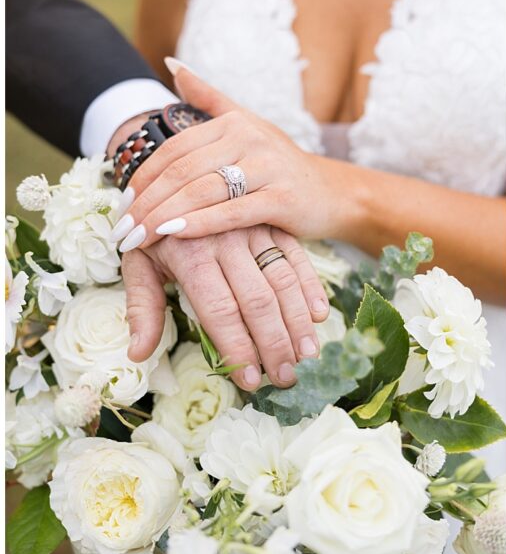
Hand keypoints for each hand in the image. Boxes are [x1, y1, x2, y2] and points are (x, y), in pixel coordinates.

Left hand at [112, 60, 332, 251]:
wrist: (334, 193)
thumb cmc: (282, 165)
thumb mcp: (248, 125)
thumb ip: (209, 96)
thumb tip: (172, 64)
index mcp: (235, 123)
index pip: (174, 149)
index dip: (142, 176)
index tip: (120, 204)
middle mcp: (251, 139)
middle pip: (182, 171)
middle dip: (146, 203)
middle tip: (121, 229)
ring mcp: (269, 169)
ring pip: (202, 191)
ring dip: (163, 217)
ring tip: (138, 239)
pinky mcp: (283, 199)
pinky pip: (232, 212)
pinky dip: (199, 224)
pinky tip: (174, 234)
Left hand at [120, 225, 329, 389]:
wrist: (175, 172)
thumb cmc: (154, 229)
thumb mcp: (139, 261)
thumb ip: (141, 307)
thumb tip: (138, 353)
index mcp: (190, 253)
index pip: (220, 311)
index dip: (238, 348)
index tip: (250, 381)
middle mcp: (226, 239)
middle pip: (257, 300)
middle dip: (274, 343)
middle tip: (286, 377)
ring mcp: (255, 229)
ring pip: (282, 280)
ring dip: (297, 321)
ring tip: (307, 355)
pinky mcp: (274, 223)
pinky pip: (297, 257)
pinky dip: (310, 287)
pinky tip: (318, 316)